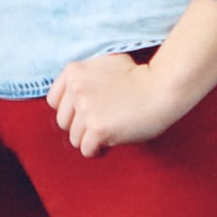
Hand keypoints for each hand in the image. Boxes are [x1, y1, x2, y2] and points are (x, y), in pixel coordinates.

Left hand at [45, 52, 195, 155]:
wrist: (163, 87)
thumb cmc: (140, 77)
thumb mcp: (105, 65)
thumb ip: (85, 78)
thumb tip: (71, 97)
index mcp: (74, 71)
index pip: (53, 101)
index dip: (70, 110)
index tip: (85, 113)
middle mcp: (76, 90)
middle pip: (63, 122)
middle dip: (80, 127)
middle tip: (101, 124)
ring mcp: (85, 110)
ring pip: (74, 138)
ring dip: (90, 140)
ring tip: (109, 132)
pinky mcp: (97, 129)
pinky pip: (87, 150)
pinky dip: (98, 151)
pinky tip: (111, 142)